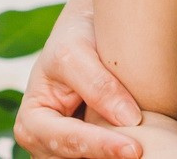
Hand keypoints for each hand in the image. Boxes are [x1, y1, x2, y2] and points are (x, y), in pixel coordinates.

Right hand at [13, 0, 143, 158]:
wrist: (88, 30)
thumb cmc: (74, 38)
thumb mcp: (75, 53)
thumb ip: (98, 85)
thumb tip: (128, 119)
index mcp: (31, 121)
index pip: (66, 140)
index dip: (98, 146)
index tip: (133, 149)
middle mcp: (44, 142)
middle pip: (75, 158)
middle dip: (106, 156)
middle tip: (141, 152)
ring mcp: (65, 148)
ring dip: (112, 156)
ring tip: (144, 151)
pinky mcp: (87, 147)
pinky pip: (100, 154)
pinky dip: (116, 152)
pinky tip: (140, 144)